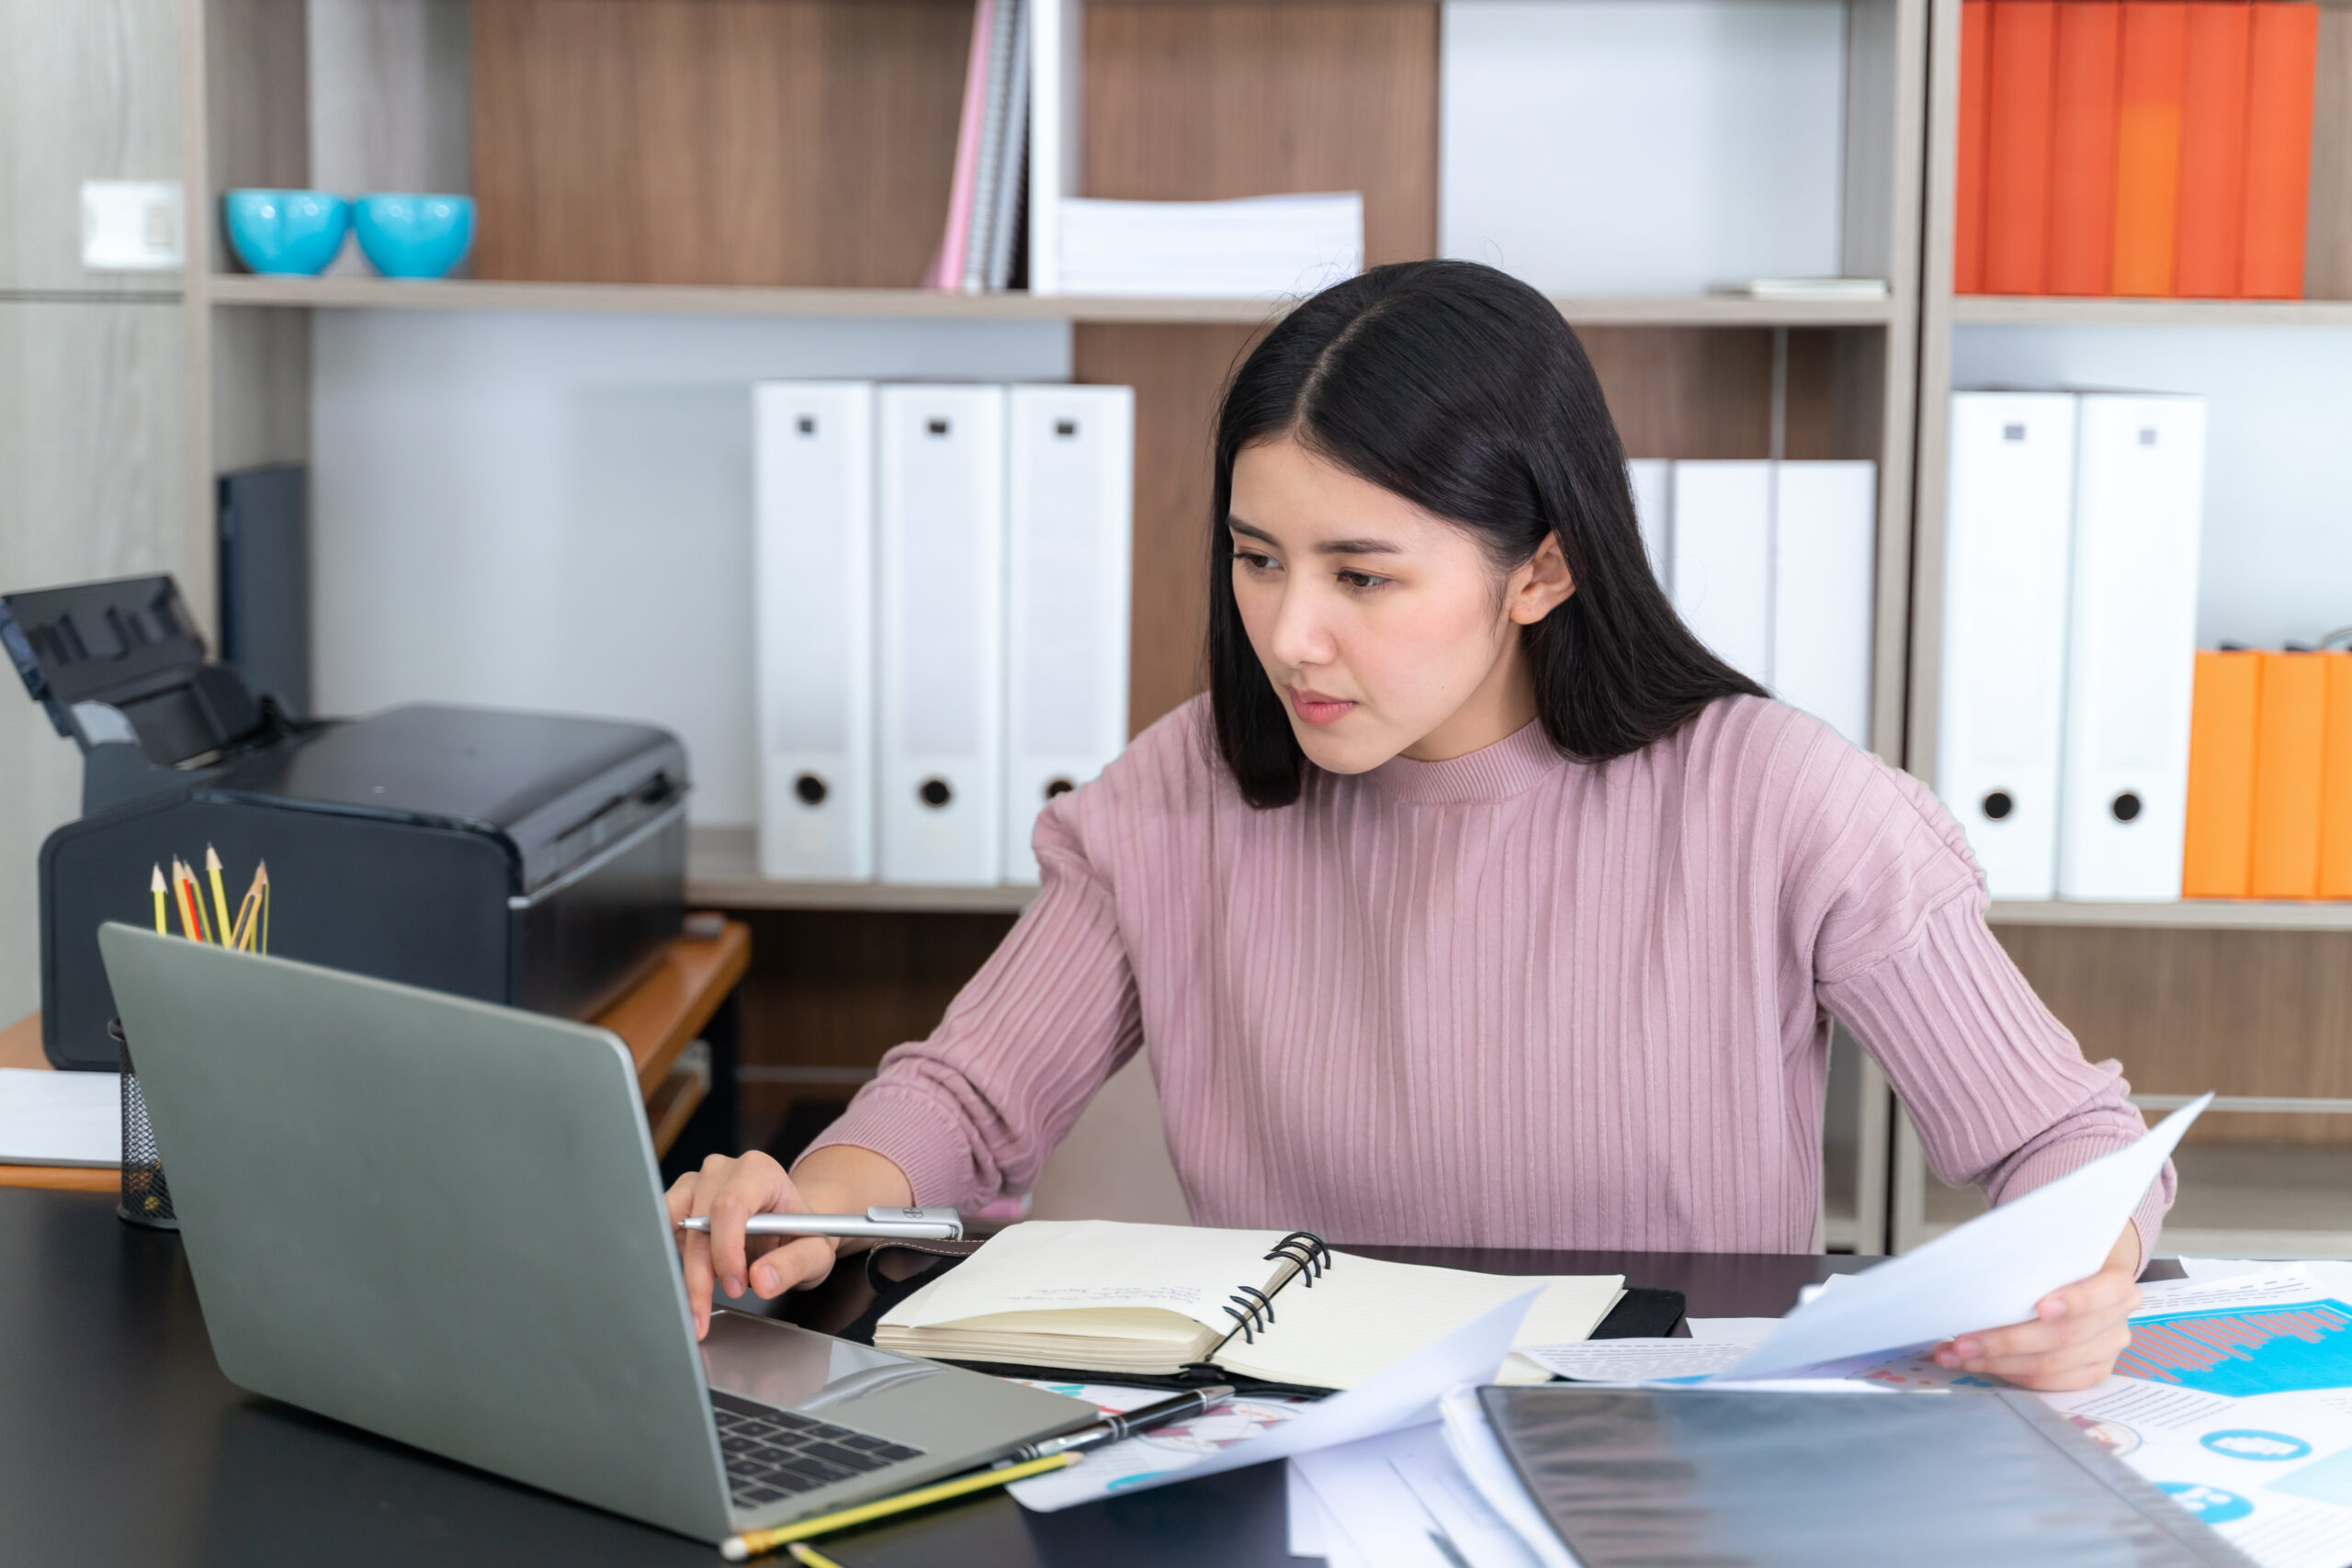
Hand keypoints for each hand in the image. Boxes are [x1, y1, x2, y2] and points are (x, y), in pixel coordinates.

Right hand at [666, 1150, 842, 1339]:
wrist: (789, 1228)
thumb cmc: (802, 1235)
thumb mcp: (816, 1253)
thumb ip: (794, 1264)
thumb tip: (761, 1280)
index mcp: (759, 1171)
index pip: (730, 1206)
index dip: (726, 1250)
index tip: (736, 1287)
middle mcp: (722, 1171)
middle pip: (698, 1224)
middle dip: (700, 1275)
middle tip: (707, 1314)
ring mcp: (696, 1184)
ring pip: (673, 1229)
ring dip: (682, 1272)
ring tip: (698, 1305)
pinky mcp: (678, 1203)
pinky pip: (659, 1232)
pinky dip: (670, 1262)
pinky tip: (689, 1284)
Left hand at [1933, 1222, 2141, 1391]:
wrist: (2086, 1275)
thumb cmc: (2060, 1259)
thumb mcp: (2054, 1248)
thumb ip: (2033, 1258)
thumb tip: (1982, 1266)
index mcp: (2117, 1284)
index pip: (2105, 1292)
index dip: (2076, 1301)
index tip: (2040, 1306)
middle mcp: (2117, 1321)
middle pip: (2063, 1337)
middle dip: (2006, 1341)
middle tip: (1962, 1341)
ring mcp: (2106, 1351)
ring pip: (2050, 1366)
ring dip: (1996, 1362)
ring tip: (1956, 1354)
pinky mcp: (2092, 1372)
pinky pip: (2049, 1382)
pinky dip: (2010, 1373)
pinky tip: (1979, 1364)